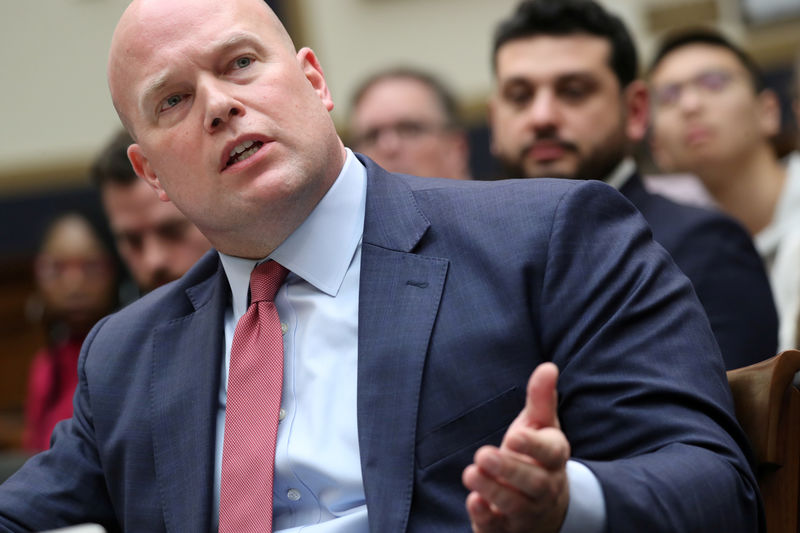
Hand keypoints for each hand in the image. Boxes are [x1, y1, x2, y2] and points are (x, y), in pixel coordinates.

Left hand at [462, 362, 569, 532]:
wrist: (547, 508)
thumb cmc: (537, 457)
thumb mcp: (541, 427)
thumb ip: (541, 399)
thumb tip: (548, 366)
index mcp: (554, 459)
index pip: (551, 453)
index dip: (534, 446)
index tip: (515, 435)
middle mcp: (545, 488)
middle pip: (533, 482)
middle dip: (509, 469)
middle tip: (483, 454)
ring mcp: (527, 511)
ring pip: (515, 506)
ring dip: (493, 491)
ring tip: (471, 473)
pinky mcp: (507, 529)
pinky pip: (499, 528)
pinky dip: (486, 518)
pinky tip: (472, 502)